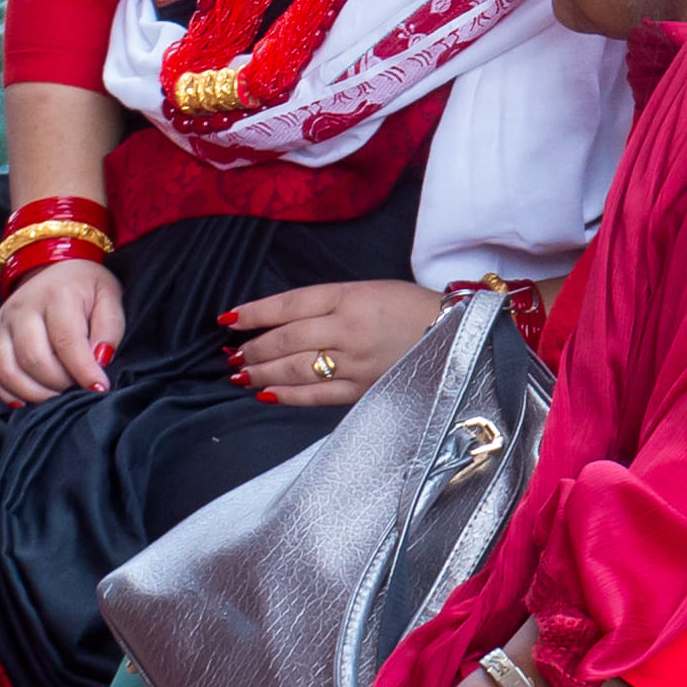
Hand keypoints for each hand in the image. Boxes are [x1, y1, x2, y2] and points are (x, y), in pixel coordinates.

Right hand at [0, 257, 123, 402]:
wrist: (54, 269)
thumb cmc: (86, 288)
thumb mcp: (109, 298)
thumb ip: (109, 329)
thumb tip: (100, 360)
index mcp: (55, 296)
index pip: (66, 340)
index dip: (83, 370)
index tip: (99, 388)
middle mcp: (22, 309)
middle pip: (34, 359)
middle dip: (60, 385)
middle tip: (79, 392)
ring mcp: (1, 324)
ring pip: (8, 370)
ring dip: (35, 393)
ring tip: (59, 399)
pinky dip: (3, 390)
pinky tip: (25, 401)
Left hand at [222, 282, 448, 408]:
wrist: (458, 335)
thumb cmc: (408, 309)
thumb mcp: (366, 291)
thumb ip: (325, 304)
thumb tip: (279, 323)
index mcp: (348, 297)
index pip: (288, 304)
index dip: (254, 313)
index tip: (228, 320)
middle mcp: (348, 329)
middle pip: (286, 340)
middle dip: (254, 348)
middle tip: (234, 355)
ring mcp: (355, 362)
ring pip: (295, 369)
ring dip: (263, 372)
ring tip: (243, 374)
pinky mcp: (365, 388)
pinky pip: (317, 395)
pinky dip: (287, 395)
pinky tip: (268, 395)